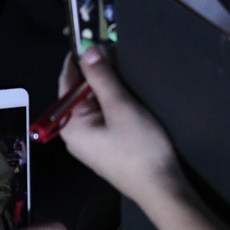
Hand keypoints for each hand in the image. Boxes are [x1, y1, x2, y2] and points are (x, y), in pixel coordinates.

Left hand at [58, 46, 180, 204]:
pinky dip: (112, 103)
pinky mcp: (107, 149)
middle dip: (94, 73)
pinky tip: (126, 94)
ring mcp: (91, 144)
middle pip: (79, 94)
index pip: (66, 84)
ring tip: (121, 67)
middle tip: (111, 50)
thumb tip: (87, 50)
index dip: (77, 60)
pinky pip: (104, 118)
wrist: (163, 190)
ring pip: (93, 105)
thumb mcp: (120, 107)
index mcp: (70, 125)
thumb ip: (102, 78)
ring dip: (106, 87)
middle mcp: (74, 135)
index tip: (87, 39)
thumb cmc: (139, 148)